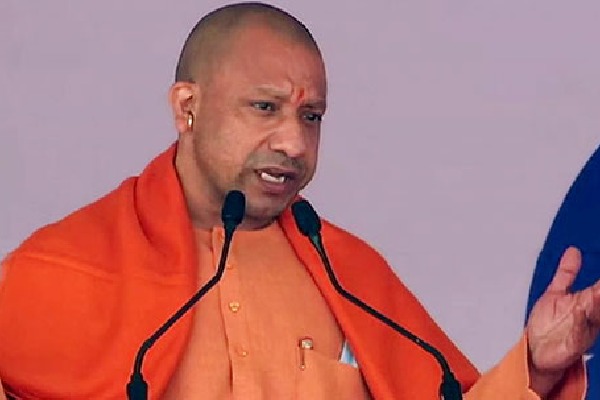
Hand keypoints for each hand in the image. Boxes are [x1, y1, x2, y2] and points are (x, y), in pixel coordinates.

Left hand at [526, 246, 599, 396]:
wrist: (536, 353)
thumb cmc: (547, 326)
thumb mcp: (555, 293)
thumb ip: (566, 274)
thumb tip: (574, 251)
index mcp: (586, 303)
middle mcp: (588, 316)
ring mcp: (582, 330)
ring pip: (595, 316)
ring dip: (598, 304)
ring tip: (598, 292)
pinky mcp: (573, 345)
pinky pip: (579, 333)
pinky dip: (580, 322)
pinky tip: (578, 311)